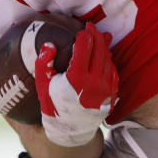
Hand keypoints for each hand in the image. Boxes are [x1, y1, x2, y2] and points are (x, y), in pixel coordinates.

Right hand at [35, 23, 117, 146]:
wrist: (71, 130)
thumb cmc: (54, 106)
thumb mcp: (44, 86)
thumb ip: (44, 64)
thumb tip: (49, 44)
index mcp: (77, 78)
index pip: (85, 47)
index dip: (84, 35)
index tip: (81, 29)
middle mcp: (95, 81)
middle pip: (100, 49)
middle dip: (96, 35)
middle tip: (91, 27)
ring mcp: (106, 87)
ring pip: (108, 59)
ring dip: (104, 46)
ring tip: (101, 36)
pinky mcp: (112, 93)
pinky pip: (113, 71)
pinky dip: (109, 60)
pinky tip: (105, 55)